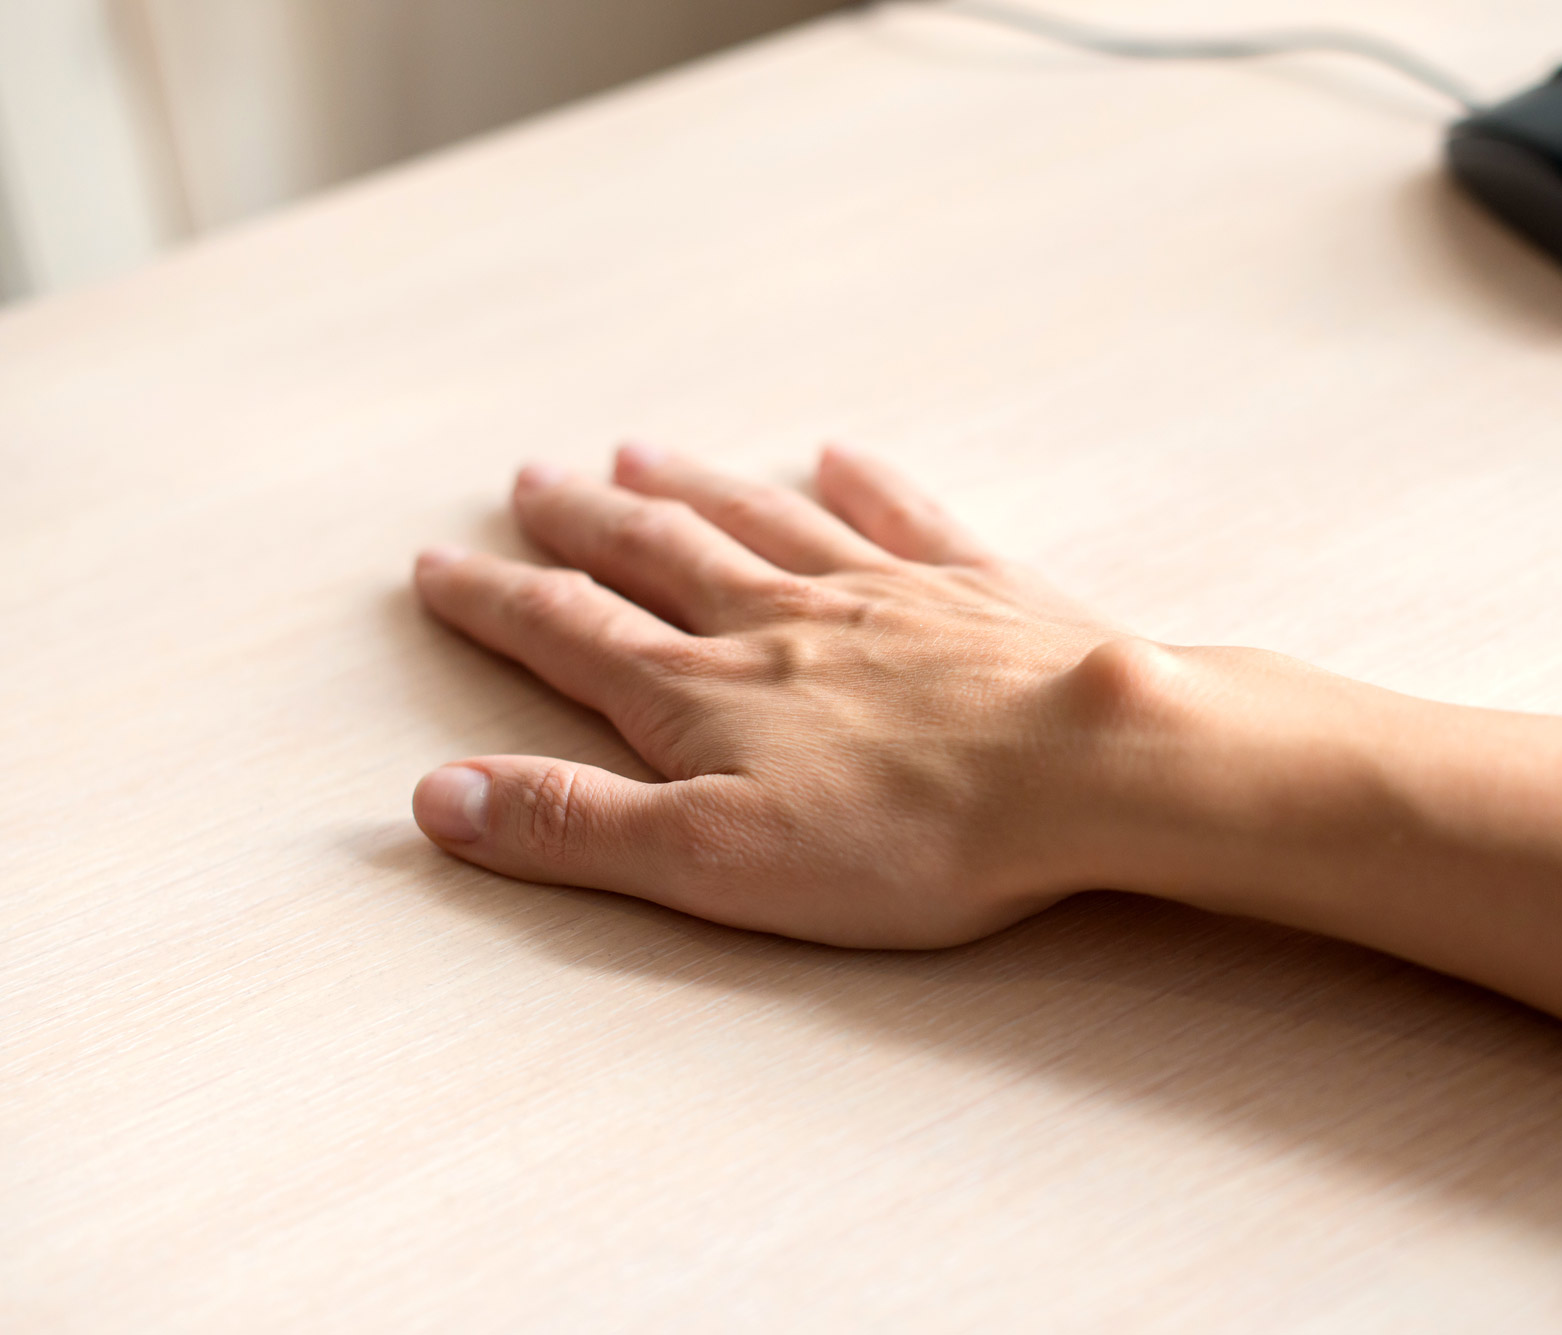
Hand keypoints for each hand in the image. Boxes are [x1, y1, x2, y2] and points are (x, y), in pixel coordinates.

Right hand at [413, 445, 1141, 946]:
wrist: (1087, 769)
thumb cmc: (911, 837)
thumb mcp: (715, 862)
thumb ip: (576, 828)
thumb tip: (436, 797)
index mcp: (709, 695)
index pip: (573, 634)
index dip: (497, 602)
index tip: (440, 566)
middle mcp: (782, 620)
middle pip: (660, 555)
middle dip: (585, 523)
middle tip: (532, 481)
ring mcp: (883, 592)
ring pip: (763, 521)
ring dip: (693, 487)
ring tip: (639, 453)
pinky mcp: (978, 590)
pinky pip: (903, 515)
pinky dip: (864, 482)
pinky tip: (839, 454)